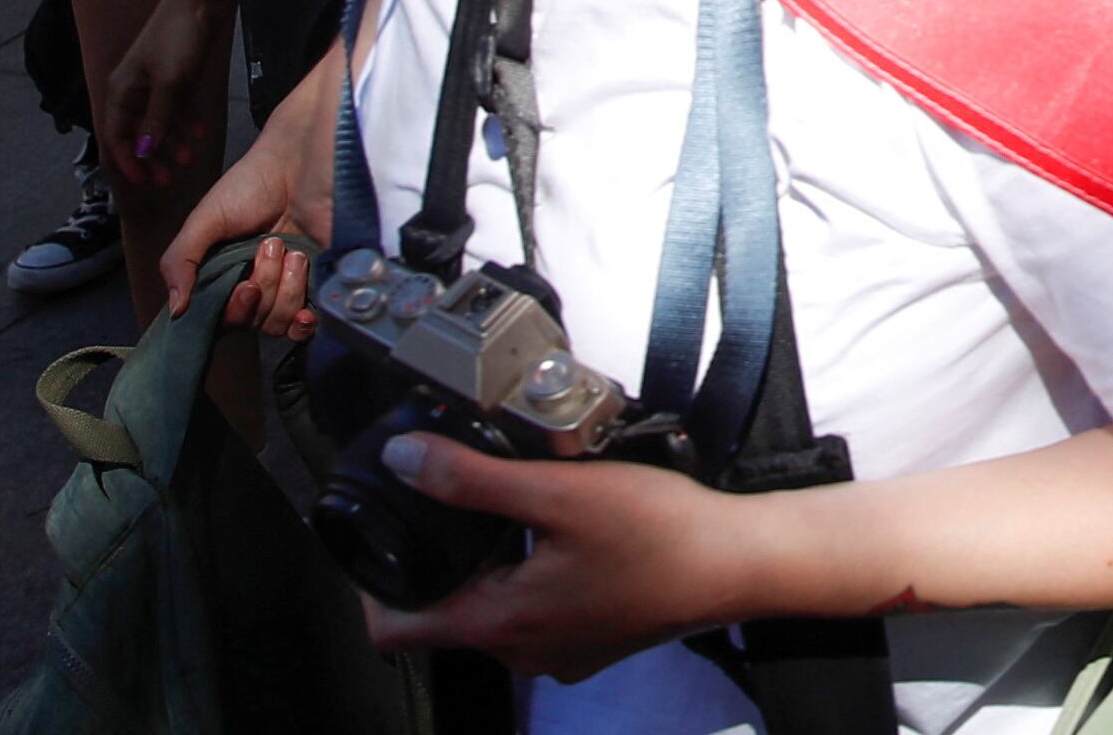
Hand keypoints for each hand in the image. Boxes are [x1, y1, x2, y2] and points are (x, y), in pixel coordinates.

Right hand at [111, 0, 238, 193]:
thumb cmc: (179, 38)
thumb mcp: (170, 84)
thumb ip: (157, 119)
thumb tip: (143, 152)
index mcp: (121, 91)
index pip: (116, 135)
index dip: (128, 160)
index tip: (144, 181)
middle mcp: (133, 89)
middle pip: (137, 131)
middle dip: (151, 157)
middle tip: (168, 180)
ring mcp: (155, 81)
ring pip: (159, 121)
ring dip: (172, 142)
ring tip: (189, 161)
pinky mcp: (177, 73)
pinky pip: (177, 105)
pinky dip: (186, 120)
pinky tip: (200, 135)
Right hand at [161, 132, 328, 334]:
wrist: (300, 162)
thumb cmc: (250, 186)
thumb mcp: (203, 221)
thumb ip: (181, 262)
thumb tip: (176, 309)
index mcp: (224, 276)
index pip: (219, 320)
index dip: (229, 314)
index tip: (242, 287)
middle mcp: (258, 286)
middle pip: (251, 323)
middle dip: (260, 290)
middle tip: (269, 247)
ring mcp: (291, 286)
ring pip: (279, 322)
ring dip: (285, 288)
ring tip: (293, 251)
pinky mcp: (322, 281)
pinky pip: (311, 323)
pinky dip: (305, 321)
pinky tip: (307, 310)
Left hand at [355, 437, 762, 678]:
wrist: (742, 562)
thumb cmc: (663, 533)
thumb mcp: (560, 492)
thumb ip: (474, 479)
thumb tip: (404, 460)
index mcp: (502, 623)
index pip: (394, 628)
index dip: (370, 586)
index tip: (378, 537)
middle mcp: (523, 651)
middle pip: (445, 615)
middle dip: (445, 559)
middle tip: (461, 501)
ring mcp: (560, 652)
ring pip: (494, 611)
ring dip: (494, 565)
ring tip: (520, 509)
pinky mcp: (593, 642)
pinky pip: (538, 614)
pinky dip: (534, 576)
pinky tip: (569, 535)